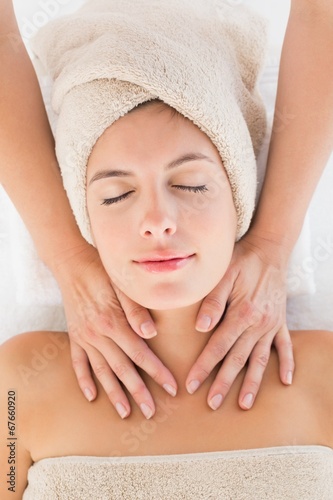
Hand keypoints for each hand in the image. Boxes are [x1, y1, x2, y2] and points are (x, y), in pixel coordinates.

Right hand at [53, 243, 176, 418]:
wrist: (70, 263)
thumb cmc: (102, 271)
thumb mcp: (122, 285)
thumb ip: (137, 310)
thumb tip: (152, 333)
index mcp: (113, 322)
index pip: (141, 354)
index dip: (158, 372)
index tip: (172, 388)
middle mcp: (98, 334)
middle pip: (122, 369)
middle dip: (139, 392)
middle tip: (152, 412)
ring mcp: (84, 337)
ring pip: (101, 371)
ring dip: (114, 393)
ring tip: (125, 412)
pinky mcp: (74, 335)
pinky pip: (78, 363)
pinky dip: (84, 380)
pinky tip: (91, 396)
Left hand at [186, 232, 293, 409]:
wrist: (270, 249)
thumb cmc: (242, 261)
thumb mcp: (224, 276)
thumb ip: (212, 302)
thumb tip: (200, 327)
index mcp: (242, 313)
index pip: (218, 346)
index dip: (204, 366)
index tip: (191, 384)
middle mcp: (259, 324)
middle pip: (238, 359)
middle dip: (223, 383)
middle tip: (211, 404)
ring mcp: (272, 325)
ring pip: (260, 359)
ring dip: (252, 382)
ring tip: (244, 404)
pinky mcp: (280, 322)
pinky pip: (285, 346)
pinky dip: (286, 364)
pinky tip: (285, 381)